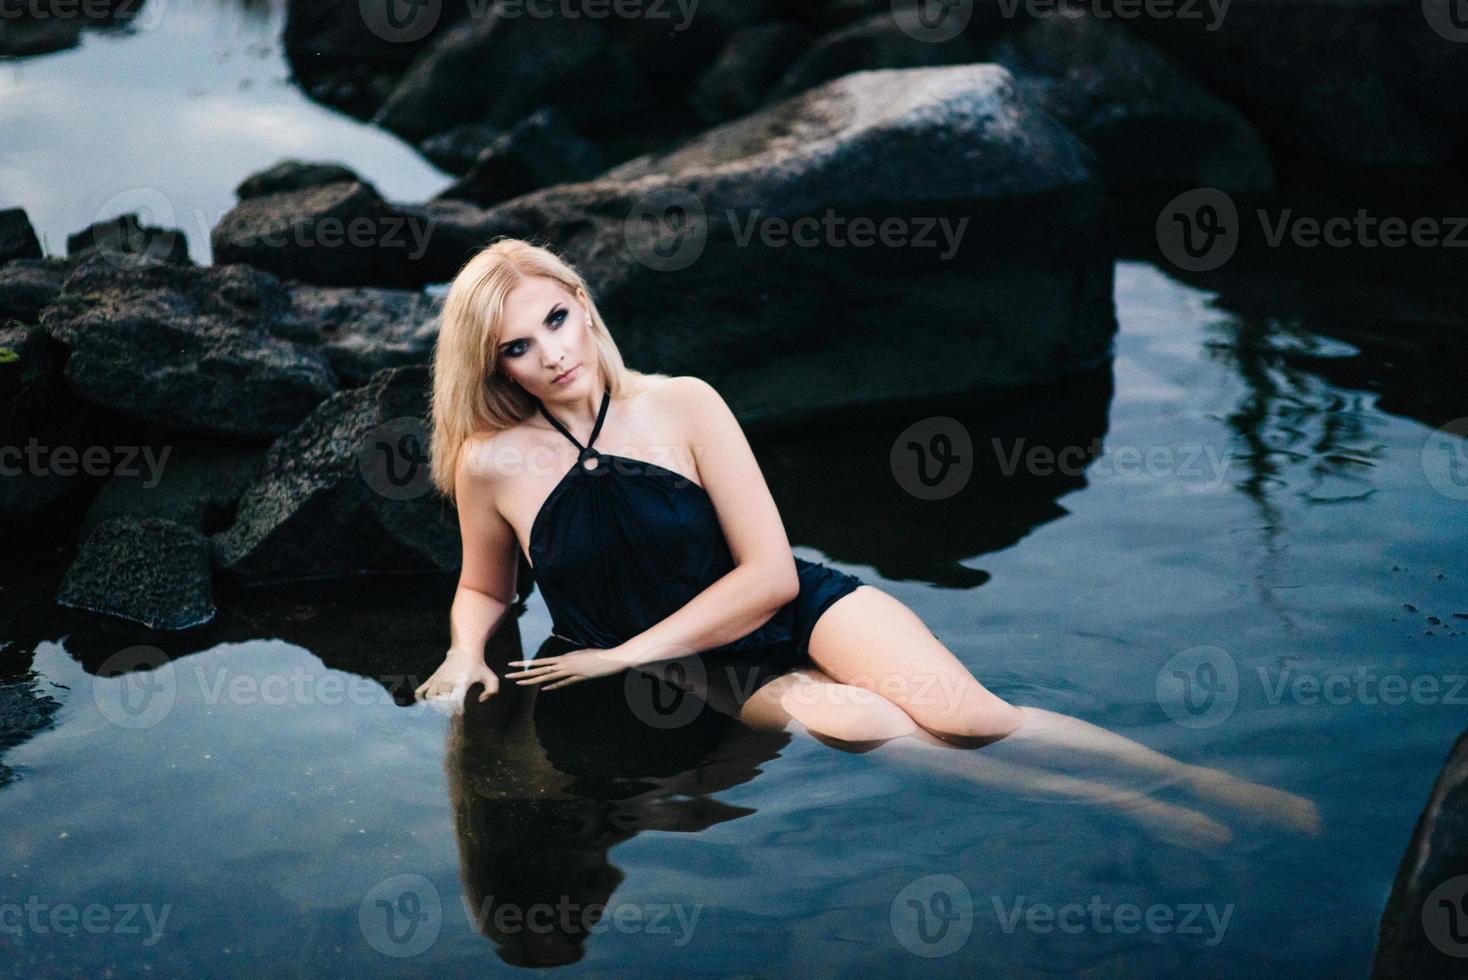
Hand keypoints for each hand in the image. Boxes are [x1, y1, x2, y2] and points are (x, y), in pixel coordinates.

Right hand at [414, 650, 499, 714]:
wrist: (465, 650)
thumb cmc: (478, 666)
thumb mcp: (490, 677)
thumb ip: (492, 690)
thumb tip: (481, 700)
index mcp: (461, 683)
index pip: (455, 701)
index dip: (456, 711)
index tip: (460, 714)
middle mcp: (448, 682)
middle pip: (441, 702)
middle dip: (446, 711)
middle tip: (451, 715)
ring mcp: (438, 680)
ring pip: (430, 697)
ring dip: (434, 706)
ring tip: (441, 710)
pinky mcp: (433, 678)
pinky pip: (421, 689)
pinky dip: (420, 698)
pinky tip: (423, 704)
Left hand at [504, 648, 626, 690]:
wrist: (610, 658)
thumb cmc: (596, 655)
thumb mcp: (580, 653)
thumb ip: (569, 658)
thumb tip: (562, 661)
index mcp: (563, 657)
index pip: (539, 661)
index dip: (525, 664)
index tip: (512, 665)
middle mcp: (563, 664)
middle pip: (539, 670)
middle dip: (523, 673)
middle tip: (508, 676)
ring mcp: (570, 671)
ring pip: (548, 677)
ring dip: (533, 680)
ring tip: (519, 683)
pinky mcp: (578, 678)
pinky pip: (563, 683)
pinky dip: (553, 686)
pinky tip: (543, 689)